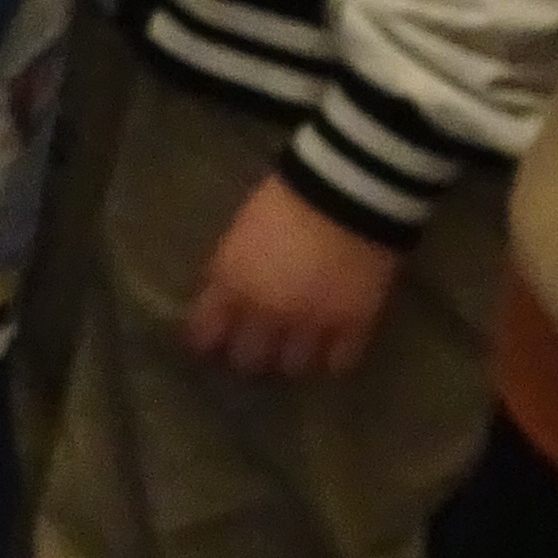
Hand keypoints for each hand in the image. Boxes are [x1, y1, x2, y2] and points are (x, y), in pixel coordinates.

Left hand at [181, 171, 403, 378]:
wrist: (346, 191)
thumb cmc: (286, 199)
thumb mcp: (240, 231)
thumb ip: (228, 270)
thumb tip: (220, 297)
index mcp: (232, 285)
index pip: (205, 333)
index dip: (207, 341)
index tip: (212, 342)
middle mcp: (265, 312)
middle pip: (248, 359)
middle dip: (250, 355)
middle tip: (258, 348)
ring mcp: (310, 323)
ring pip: (293, 366)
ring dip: (292, 359)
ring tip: (297, 351)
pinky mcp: (353, 324)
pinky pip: (339, 362)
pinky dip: (334, 360)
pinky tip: (332, 352)